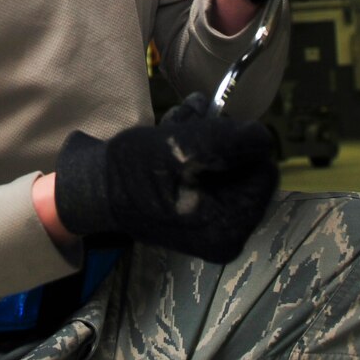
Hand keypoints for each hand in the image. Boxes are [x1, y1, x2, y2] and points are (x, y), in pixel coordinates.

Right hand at [52, 94, 278, 262]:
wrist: (93, 189)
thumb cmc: (131, 172)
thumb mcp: (182, 149)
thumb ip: (230, 142)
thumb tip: (265, 138)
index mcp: (228, 229)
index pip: (264, 175)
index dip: (241, 145)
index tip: (208, 133)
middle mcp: (226, 234)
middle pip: (246, 170)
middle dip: (218, 139)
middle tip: (185, 125)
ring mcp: (212, 224)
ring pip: (227, 165)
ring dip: (203, 137)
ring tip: (172, 127)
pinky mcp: (198, 211)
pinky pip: (211, 173)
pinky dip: (195, 149)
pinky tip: (171, 135)